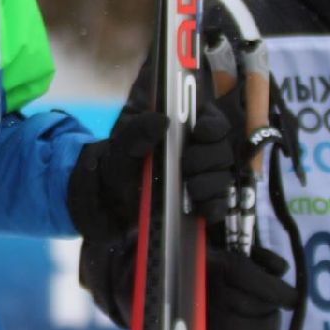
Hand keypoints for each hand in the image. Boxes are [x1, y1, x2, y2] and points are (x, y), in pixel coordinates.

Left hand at [67, 105, 234, 240]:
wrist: (108, 200)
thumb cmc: (117, 164)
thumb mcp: (121, 146)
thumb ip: (137, 131)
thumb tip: (160, 119)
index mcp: (181, 130)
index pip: (210, 120)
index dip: (212, 124)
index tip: (201, 132)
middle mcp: (197, 151)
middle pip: (221, 149)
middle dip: (207, 157)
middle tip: (186, 165)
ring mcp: (201, 178)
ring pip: (221, 176)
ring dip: (209, 182)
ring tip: (190, 188)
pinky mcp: (201, 203)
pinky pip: (218, 203)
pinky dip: (214, 206)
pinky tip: (204, 209)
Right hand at [207, 246, 300, 329]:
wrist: (163, 295)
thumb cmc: (200, 271)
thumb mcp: (223, 252)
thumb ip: (254, 256)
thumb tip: (282, 270)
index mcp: (216, 267)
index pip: (260, 283)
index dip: (283, 293)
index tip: (292, 298)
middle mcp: (213, 295)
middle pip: (261, 307)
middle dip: (273, 309)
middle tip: (273, 309)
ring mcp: (211, 324)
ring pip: (258, 327)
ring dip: (272, 325)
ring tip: (271, 321)